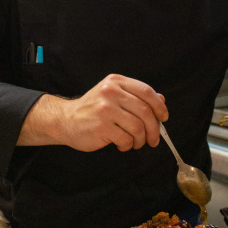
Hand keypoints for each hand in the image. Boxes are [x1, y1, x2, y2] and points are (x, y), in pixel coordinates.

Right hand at [19, 74, 167, 151]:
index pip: (146, 91)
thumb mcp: (113, 96)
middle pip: (145, 111)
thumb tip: (161, 100)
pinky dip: (128, 145)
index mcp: (116, 82)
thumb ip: (136, 96)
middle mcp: (110, 92)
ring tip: (135, 143)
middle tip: (154, 139)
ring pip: (138, 127)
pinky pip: (126, 138)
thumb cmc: (92, 110)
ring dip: (141, 139)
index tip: (163, 117)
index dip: (159, 106)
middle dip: (154, 129)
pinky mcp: (101, 126)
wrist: (65, 120)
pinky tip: (121, 144)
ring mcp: (105, 109)